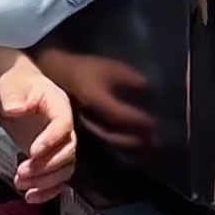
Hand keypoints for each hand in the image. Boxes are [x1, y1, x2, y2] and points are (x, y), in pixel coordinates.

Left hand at [0, 53, 76, 204]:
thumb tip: (15, 109)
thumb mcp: (10, 87)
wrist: (13, 91)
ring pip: (65, 169)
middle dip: (46, 166)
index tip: (32, 152)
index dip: (52, 140)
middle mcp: (64, 127)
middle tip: (21, 172)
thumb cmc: (14, 85)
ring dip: (45, 182)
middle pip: (68, 152)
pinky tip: (30, 197)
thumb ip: (13, 97)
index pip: (64, 125)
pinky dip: (47, 191)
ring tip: (20, 183)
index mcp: (59, 105)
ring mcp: (58, 145)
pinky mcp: (50, 158)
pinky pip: (58, 179)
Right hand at [33, 49, 156, 154]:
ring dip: (130, 146)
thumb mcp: (109, 67)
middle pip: (115, 135)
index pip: (119, 115)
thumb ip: (129, 78)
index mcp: (96, 100)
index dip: (137, 121)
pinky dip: (121, 145)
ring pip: (110, 141)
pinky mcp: (85, 130)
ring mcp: (85, 126)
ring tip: (150, 147)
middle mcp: (90, 117)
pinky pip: (105, 141)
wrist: (57, 75)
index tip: (155, 123)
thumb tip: (149, 88)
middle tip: (157, 142)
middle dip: (137, 140)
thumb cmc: (86, 69)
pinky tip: (135, 146)